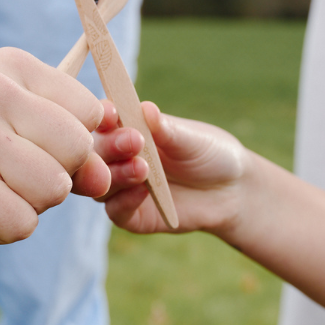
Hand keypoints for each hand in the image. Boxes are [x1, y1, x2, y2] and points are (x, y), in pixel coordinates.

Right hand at [0, 47, 109, 250]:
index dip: (74, 150)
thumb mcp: (9, 129)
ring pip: (55, 191)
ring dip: (27, 208)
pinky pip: (22, 222)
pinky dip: (3, 231)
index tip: (32, 155)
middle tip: (5, 178)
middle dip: (55, 181)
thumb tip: (114, 172)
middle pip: (78, 152)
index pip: (91, 114)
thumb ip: (68, 145)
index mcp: (11, 67)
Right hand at [94, 101, 247, 235]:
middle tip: (132, 143)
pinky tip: (143, 192)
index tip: (113, 113)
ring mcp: (122, 188)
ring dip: (116, 174)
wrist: (232, 191)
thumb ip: (166, 129)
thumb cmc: (209, 154)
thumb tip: (146, 108)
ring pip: (98, 184)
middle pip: (92, 155)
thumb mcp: (191, 138)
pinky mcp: (131, 216)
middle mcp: (117, 158)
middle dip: (108, 147)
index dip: (102, 117)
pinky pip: (115, 211)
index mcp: (126, 130)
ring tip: (143, 168)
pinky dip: (124, 201)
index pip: (102, 122)